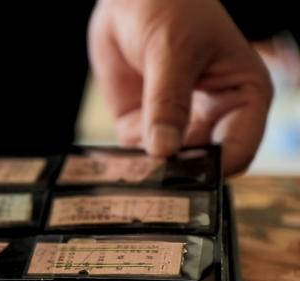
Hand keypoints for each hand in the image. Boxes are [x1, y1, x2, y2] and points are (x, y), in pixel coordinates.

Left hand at [89, 0, 272, 174]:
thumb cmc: (171, 8)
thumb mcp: (171, 52)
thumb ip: (168, 101)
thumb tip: (164, 150)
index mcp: (243, 96)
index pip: (239, 147)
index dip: (216, 167)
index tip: (188, 178)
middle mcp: (215, 116)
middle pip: (203, 164)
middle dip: (180, 177)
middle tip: (154, 186)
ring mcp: (178, 124)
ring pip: (168, 166)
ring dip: (149, 174)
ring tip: (131, 183)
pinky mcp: (143, 126)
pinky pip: (136, 155)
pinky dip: (125, 164)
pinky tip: (113, 172)